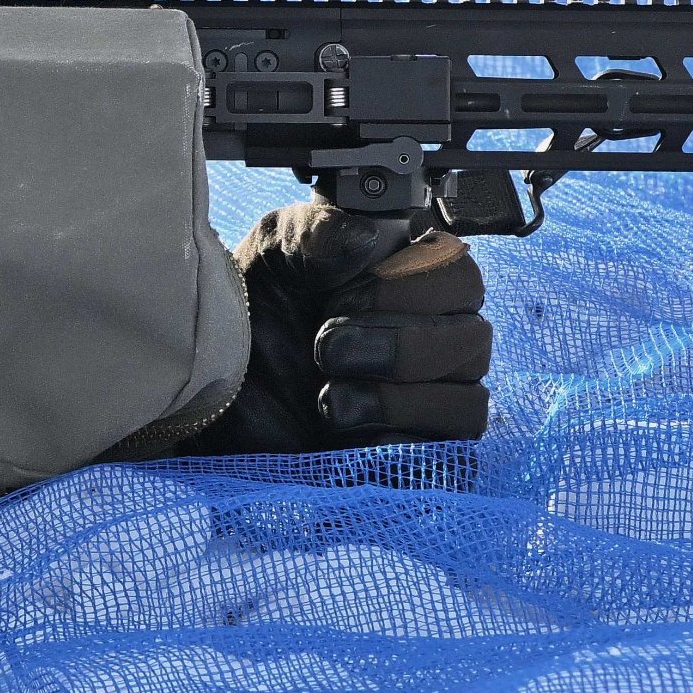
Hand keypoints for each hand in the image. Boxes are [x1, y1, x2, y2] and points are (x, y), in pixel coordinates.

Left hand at [186, 203, 492, 452]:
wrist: (217, 403)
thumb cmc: (256, 320)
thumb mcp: (273, 258)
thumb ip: (316, 233)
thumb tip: (366, 236)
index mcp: (412, 282)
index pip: (461, 274)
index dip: (408, 285)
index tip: (340, 296)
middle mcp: (437, 340)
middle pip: (474, 337)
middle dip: (396, 345)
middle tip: (325, 348)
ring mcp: (436, 403)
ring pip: (469, 401)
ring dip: (392, 398)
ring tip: (326, 399)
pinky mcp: (425, 459)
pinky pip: (449, 454)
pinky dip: (394, 444)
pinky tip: (344, 438)